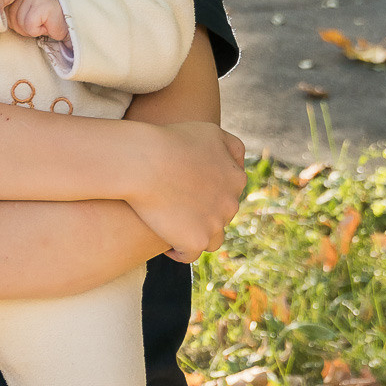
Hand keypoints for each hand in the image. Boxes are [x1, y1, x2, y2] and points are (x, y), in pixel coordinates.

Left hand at [7, 0, 68, 41]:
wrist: (68, 23)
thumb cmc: (46, 22)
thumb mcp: (24, 17)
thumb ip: (12, 16)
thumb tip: (0, 20)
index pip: (5, 14)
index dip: (17, 24)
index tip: (32, 21)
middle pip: (12, 20)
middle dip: (24, 28)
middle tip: (39, 23)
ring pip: (21, 24)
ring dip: (32, 30)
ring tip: (43, 23)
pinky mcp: (43, 6)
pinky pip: (30, 26)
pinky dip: (38, 30)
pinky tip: (47, 24)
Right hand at [124, 121, 245, 261]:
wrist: (144, 161)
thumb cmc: (171, 140)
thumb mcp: (209, 131)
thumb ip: (230, 146)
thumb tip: (240, 163)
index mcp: (236, 178)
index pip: (227, 192)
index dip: (207, 192)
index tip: (187, 189)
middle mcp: (231, 204)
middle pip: (220, 216)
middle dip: (203, 214)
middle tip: (177, 208)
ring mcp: (214, 224)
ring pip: (211, 239)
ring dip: (196, 235)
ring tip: (175, 229)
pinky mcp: (195, 241)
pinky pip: (190, 254)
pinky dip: (179, 251)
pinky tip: (165, 244)